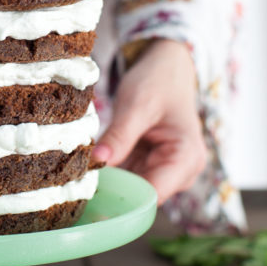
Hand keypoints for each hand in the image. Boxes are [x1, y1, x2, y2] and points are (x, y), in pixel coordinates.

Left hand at [92, 39, 206, 203]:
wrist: (166, 68)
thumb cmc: (159, 81)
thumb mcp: (137, 105)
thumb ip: (119, 135)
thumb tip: (97, 162)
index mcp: (187, 158)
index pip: (154, 194)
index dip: (123, 196)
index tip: (91, 190)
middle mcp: (182, 172)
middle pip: (142, 195)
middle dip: (113, 187)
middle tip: (79, 177)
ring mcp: (167, 171)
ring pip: (133, 189)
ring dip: (110, 180)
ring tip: (83, 168)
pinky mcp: (152, 167)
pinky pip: (129, 178)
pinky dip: (112, 171)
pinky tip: (93, 163)